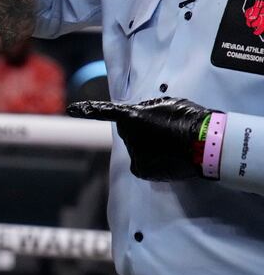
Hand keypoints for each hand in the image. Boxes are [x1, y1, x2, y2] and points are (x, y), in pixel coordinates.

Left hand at [67, 97, 212, 180]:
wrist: (204, 143)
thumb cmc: (187, 119)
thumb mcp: (164, 104)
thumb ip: (145, 109)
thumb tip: (137, 117)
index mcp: (131, 116)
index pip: (105, 112)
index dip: (87, 109)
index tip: (71, 109)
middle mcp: (127, 136)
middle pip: (129, 134)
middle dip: (141, 133)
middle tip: (165, 132)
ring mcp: (134, 155)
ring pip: (138, 150)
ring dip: (150, 148)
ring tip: (172, 145)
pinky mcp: (142, 170)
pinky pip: (144, 165)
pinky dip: (154, 163)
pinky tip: (170, 157)